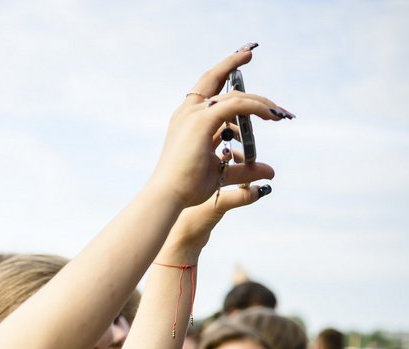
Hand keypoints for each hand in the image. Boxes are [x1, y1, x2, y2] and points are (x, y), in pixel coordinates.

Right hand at [148, 46, 291, 210]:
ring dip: (260, 101)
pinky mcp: (203, 120)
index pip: (205, 91)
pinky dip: (257, 108)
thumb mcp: (221, 174)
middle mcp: (187, 113)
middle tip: (249, 53)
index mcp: (186, 121)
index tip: (240, 67)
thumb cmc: (187, 187)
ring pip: (234, 96)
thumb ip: (245, 169)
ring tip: (279, 113)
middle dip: (231, 63)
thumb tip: (270, 172)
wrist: (170, 195)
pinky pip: (237, 105)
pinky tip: (272, 117)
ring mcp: (193, 115)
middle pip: (212, 78)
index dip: (222, 76)